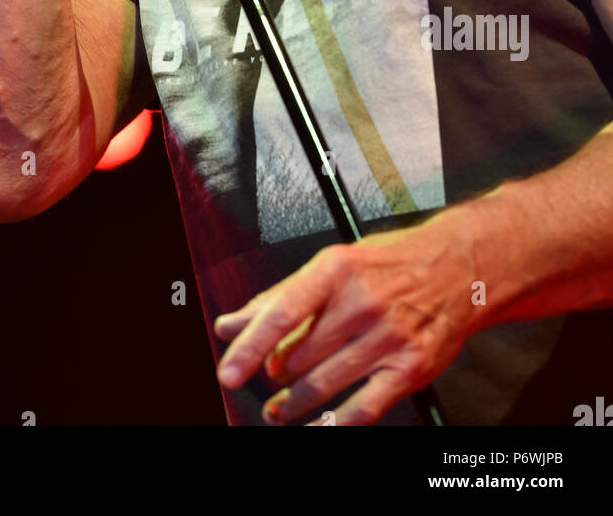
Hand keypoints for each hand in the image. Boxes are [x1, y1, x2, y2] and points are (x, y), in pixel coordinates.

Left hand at [213, 212, 481, 425]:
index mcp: (336, 270)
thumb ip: (280, 296)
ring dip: (295, 405)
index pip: (282, 313)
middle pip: (300, 356)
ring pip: (325, 385)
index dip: (249, 346)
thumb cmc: (391, 263)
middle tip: (270, 378)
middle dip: (277, 374)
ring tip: (282, 410)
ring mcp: (388, 337)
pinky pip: (364, 408)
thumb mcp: (334, 264)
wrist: (460, 268)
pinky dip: (338, 422)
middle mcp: (362, 303)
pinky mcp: (410, 367)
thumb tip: (231, 324)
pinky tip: (322, 425)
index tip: (229, 371)